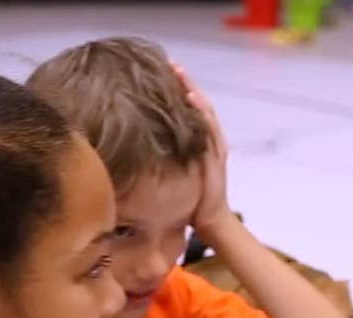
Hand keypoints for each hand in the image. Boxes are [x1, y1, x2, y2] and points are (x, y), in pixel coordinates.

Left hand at [171, 62, 232, 238]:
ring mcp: (215, 145)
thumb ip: (162, 158)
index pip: (190, 108)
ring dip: (192, 91)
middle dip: (185, 82)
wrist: (209, 219)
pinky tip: (190, 99)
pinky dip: (200, 111)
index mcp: (201, 140)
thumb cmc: (190, 198)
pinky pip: (208, 128)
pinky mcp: (216, 154)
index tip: (163, 70)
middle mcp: (210, 138)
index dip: (179, 88)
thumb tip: (136, 146)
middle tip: (171, 63)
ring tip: (180, 74)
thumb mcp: (173, 172)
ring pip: (205, 111)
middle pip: (199, 103)